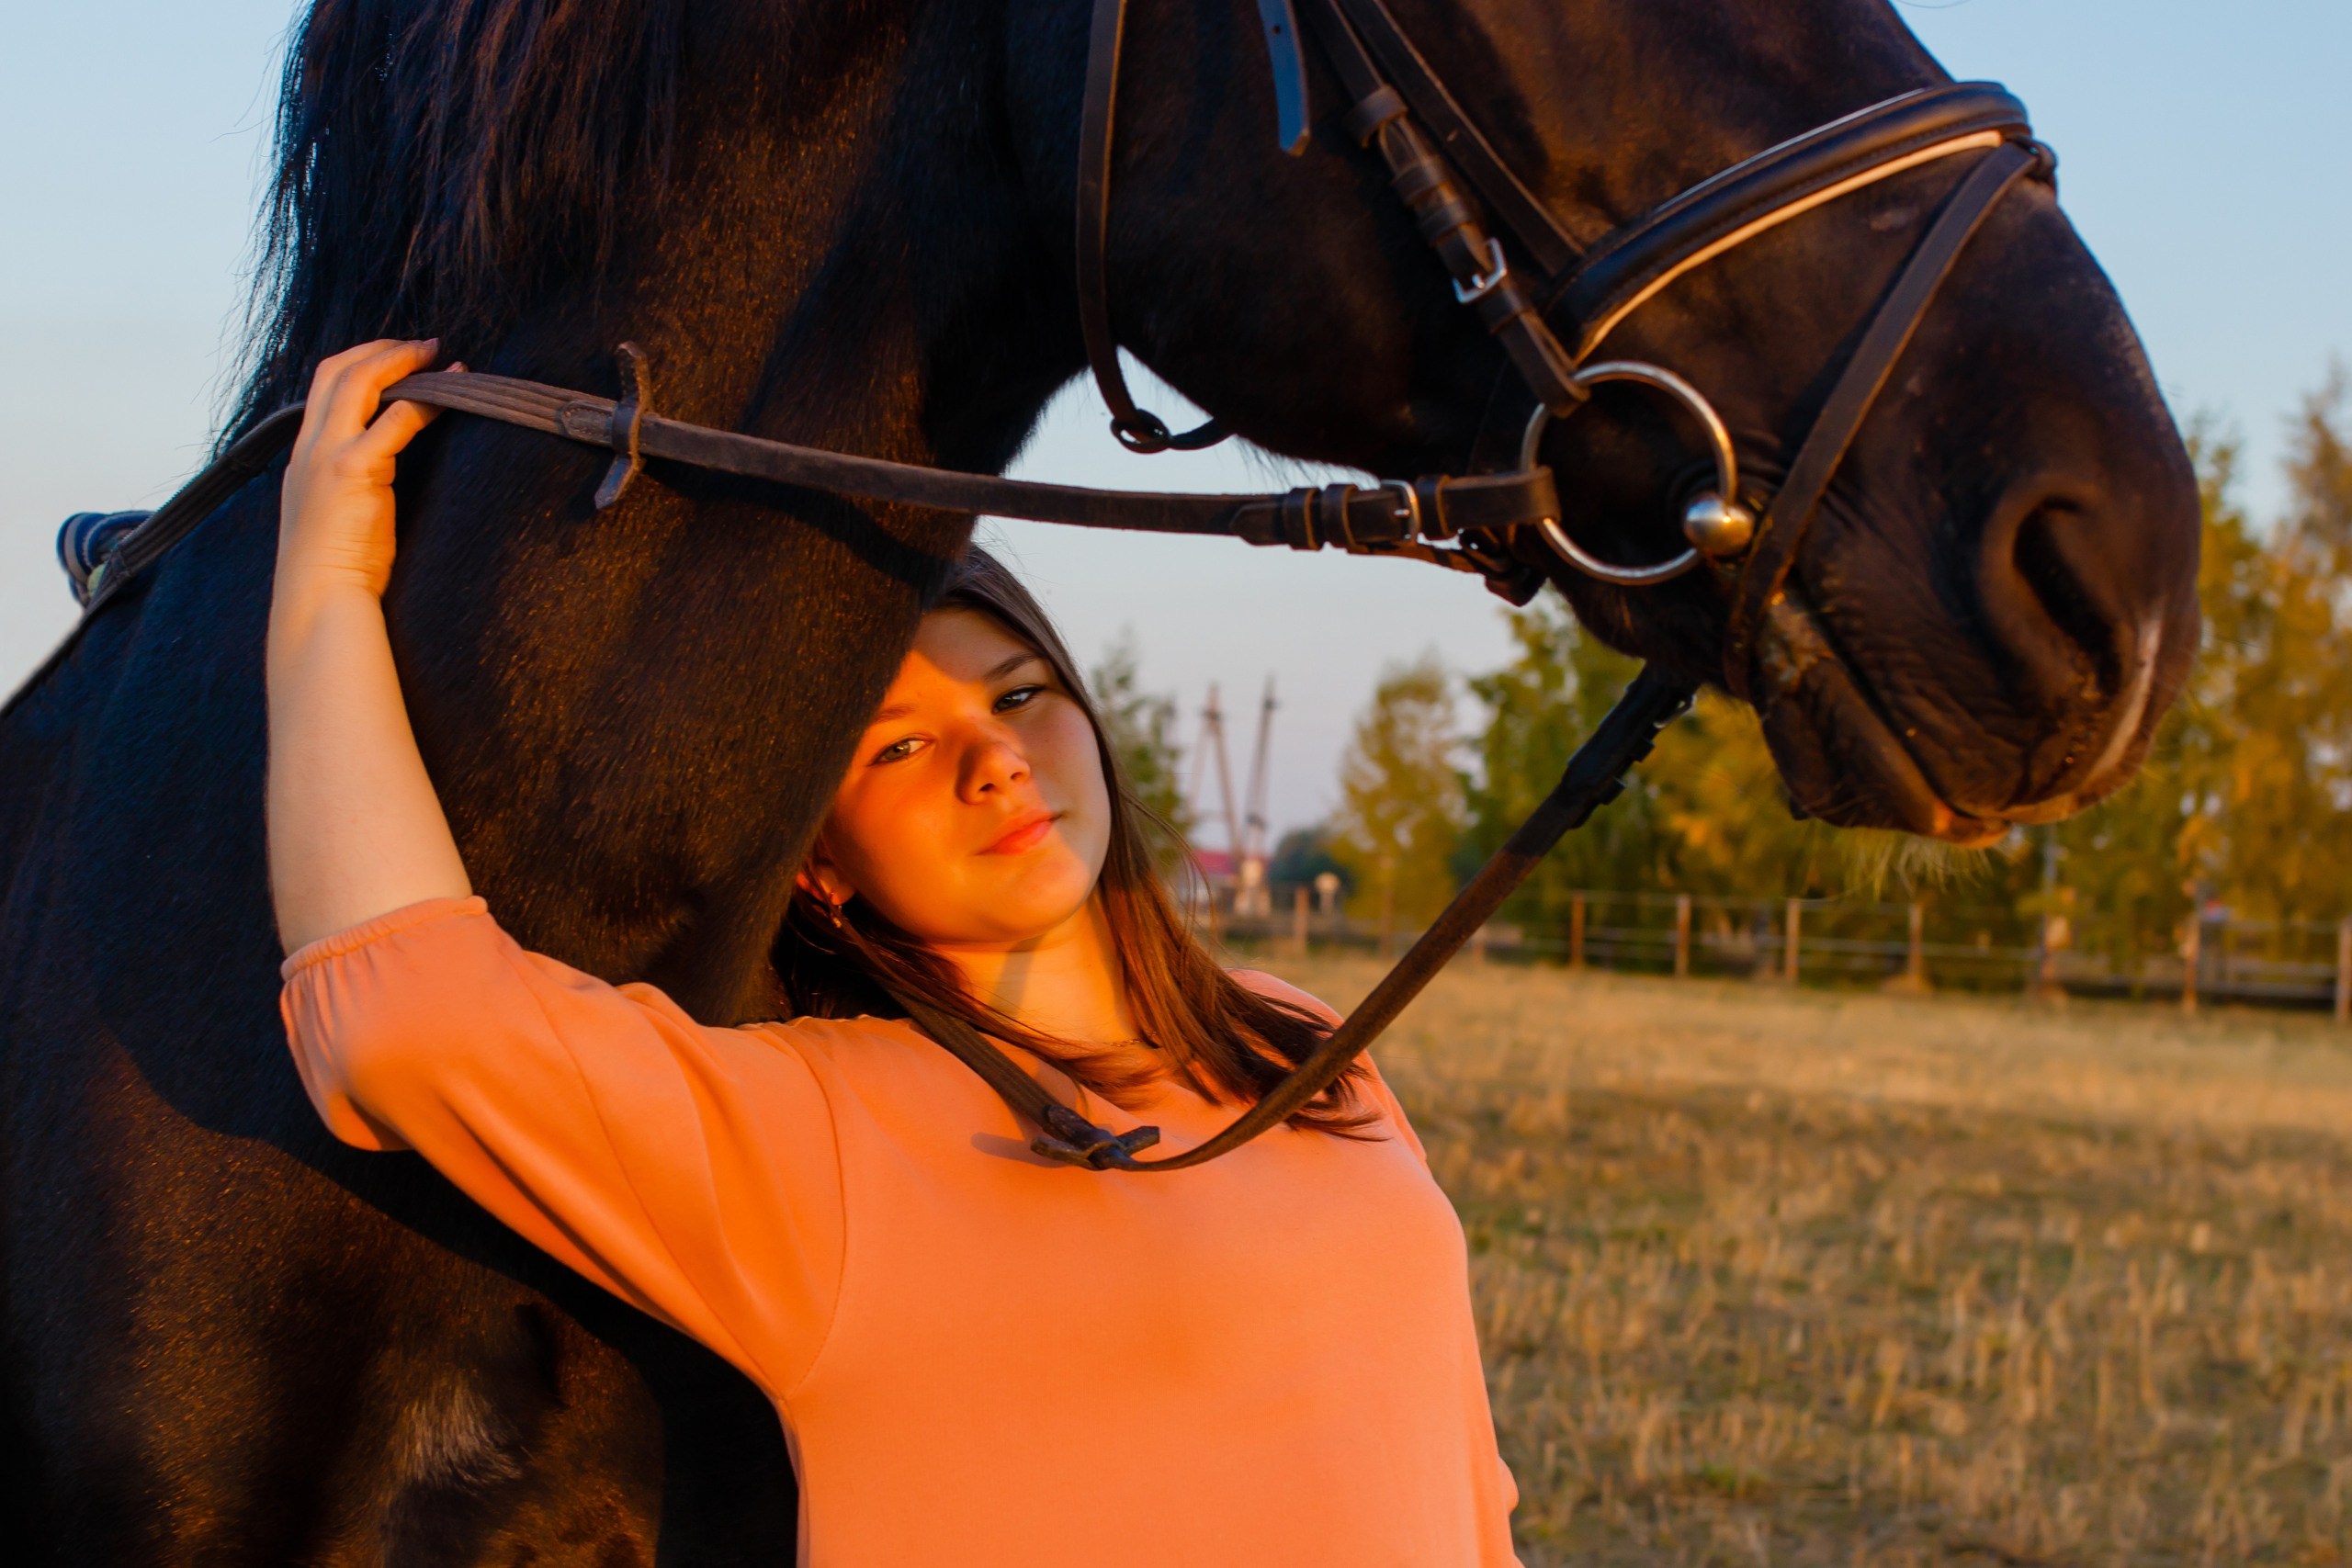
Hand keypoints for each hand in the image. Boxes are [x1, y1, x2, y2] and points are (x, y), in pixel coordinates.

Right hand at [275, 339, 451, 601]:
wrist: (319, 599)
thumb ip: (351, 483)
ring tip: (439, 355)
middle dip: (380, 350)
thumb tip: (383, 472)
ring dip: (401, 362)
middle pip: (335, 371)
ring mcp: (327, 455)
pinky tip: (451, 395)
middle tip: (424, 344)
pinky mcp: (353, 470)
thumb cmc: (335, 568)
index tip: (398, 359)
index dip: (361, 364)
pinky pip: (394, 420)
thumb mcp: (336, 514)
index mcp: (302, 456)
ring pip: (360, 382)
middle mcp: (309, 447)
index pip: (323, 388)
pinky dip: (423, 402)